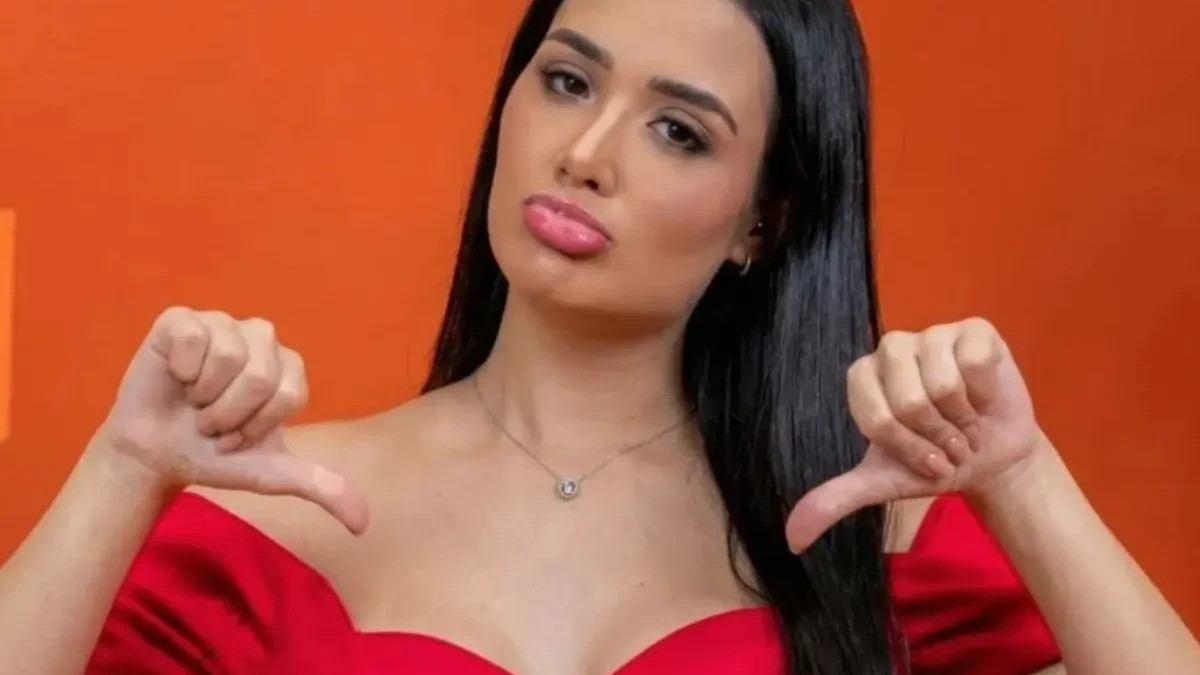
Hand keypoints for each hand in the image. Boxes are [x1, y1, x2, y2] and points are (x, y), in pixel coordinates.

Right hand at [98, 307, 367, 533]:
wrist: (154, 455)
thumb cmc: (215, 456)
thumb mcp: (271, 475)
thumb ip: (322, 489)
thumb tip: (363, 524)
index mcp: (289, 368)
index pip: (289, 394)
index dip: (255, 426)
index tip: (237, 436)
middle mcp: (261, 338)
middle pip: (260, 375)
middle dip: (229, 414)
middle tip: (212, 422)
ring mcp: (223, 324)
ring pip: (228, 356)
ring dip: (204, 396)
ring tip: (194, 401)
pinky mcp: (181, 319)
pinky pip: (192, 337)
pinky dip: (180, 368)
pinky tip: (175, 377)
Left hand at [785, 317, 1042, 552]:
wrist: (993, 458)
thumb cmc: (936, 462)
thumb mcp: (883, 484)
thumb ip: (834, 501)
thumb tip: (792, 538)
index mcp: (861, 377)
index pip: (878, 418)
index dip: (909, 449)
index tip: (927, 462)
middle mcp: (891, 348)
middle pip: (910, 401)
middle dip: (937, 437)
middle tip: (950, 444)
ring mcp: (932, 334)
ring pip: (945, 384)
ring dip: (963, 421)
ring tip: (967, 424)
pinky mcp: (974, 329)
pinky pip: (976, 364)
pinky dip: (986, 394)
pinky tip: (985, 398)